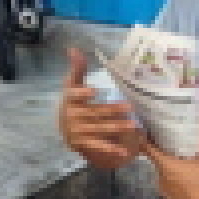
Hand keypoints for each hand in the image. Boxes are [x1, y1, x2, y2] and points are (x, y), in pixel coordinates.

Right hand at [58, 47, 144, 170]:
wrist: (65, 130)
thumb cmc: (73, 104)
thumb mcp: (72, 85)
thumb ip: (77, 69)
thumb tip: (73, 48)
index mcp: (69, 101)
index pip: (73, 95)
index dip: (81, 94)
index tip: (92, 90)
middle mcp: (72, 117)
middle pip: (93, 112)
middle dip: (111, 110)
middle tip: (129, 106)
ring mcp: (78, 132)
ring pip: (99, 129)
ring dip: (116, 128)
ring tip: (133, 125)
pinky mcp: (84, 144)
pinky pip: (99, 147)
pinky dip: (111, 149)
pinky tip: (124, 151)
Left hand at [145, 116, 198, 198]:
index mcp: (165, 165)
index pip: (147, 149)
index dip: (144, 138)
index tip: (145, 128)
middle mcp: (160, 177)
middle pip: (156, 159)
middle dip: (160, 149)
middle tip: (168, 138)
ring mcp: (164, 189)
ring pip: (162, 171)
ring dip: (167, 164)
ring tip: (178, 155)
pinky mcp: (169, 198)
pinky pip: (167, 182)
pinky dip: (171, 177)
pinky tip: (183, 174)